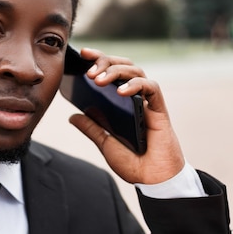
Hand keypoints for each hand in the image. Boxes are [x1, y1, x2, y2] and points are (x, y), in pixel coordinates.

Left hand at [68, 48, 184, 183]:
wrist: (153, 180)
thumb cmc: (134, 163)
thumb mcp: (105, 143)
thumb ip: (92, 128)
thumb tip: (72, 115)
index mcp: (123, 102)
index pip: (112, 71)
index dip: (99, 59)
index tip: (83, 54)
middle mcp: (136, 97)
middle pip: (124, 66)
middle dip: (105, 61)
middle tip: (88, 70)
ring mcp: (149, 102)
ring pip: (136, 71)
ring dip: (116, 72)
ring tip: (98, 80)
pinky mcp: (160, 109)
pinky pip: (151, 88)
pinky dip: (136, 85)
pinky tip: (121, 92)